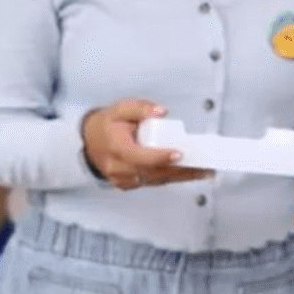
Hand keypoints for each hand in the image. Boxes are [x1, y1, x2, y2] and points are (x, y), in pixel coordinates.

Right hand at [82, 98, 212, 188]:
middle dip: (180, 171)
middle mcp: (118, 167)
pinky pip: (151, 183)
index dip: (160, 157)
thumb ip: (141, 108)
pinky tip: (188, 174)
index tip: (179, 153)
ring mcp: (122, 179)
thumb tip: (162, 112)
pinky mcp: (127, 185)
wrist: (89, 141)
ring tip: (204, 171)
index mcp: (116, 147)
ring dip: (180, 177)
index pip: (139, 156)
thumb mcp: (121, 108)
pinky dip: (170, 179)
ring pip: (155, 181)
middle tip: (204, 167)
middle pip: (152, 173)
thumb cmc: (108, 124)